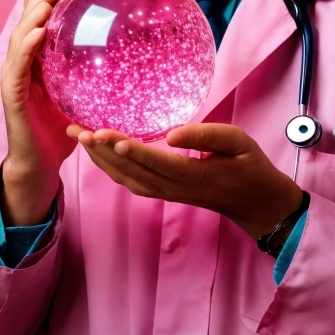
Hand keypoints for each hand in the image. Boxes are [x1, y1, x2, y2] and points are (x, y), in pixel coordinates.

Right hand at [0, 0, 101, 224]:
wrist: (42, 162)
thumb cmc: (68, 124)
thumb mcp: (90, 88)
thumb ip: (105, 64)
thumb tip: (143, 44)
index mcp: (43, 46)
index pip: (51, 1)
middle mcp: (25, 51)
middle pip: (35, 2)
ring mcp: (15, 69)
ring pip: (24, 25)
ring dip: (44, 1)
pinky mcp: (11, 90)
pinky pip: (17, 62)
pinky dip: (27, 42)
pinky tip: (42, 29)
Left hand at [66, 122, 302, 239]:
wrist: (256, 203)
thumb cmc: (250, 167)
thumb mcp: (239, 142)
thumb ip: (207, 136)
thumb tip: (172, 135)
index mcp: (196, 175)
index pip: (158, 163)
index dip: (131, 151)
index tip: (107, 136)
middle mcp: (177, 189)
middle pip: (133, 173)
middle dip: (103, 153)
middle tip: (78, 130)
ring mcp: (169, 195)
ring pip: (128, 181)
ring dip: (101, 161)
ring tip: (80, 138)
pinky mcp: (166, 194)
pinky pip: (133, 184)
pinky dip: (111, 170)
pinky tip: (99, 155)